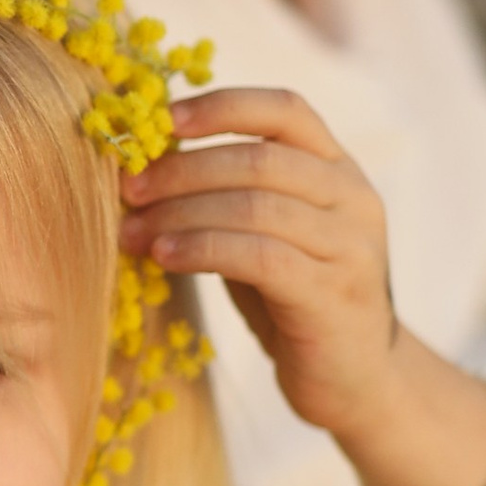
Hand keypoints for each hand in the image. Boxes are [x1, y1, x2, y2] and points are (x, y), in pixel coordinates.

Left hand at [121, 89, 485, 485]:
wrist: (356, 380)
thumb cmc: (296, 299)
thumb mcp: (270, 233)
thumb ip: (232, 193)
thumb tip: (143, 165)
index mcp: (339, 168)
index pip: (286, 109)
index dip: (224, 106)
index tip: (164, 117)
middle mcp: (353, 198)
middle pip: (260, 158)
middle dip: (184, 169)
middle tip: (129, 188)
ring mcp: (351, 246)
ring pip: (256, 206)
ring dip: (182, 213)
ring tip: (133, 231)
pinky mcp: (334, 295)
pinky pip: (260, 257)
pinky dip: (204, 249)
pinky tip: (164, 257)